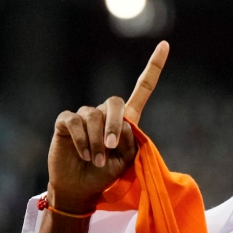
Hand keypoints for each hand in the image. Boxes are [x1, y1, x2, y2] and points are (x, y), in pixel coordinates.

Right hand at [47, 41, 169, 213]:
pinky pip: (76, 122)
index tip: (165, 44)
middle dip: (114, 126)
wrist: (80, 188)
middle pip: (115, 103)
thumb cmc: (105, 175)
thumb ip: (129, 140)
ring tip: (95, 160)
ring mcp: (85, 115)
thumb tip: (121, 124)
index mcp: (126, 119)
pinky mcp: (66, 122)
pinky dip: (82, 141)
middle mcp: (105, 113)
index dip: (153, 67)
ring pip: (94, 117)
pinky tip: (83, 154)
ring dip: (96, 143)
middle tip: (110, 150)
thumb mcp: (126, 161)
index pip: (142, 88)